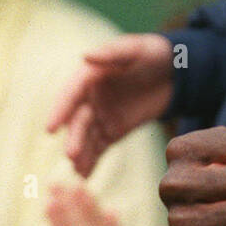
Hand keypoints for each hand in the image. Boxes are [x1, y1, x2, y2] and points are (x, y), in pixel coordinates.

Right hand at [47, 33, 174, 176]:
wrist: (174, 71)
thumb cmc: (152, 53)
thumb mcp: (135, 49)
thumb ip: (112, 53)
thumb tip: (85, 56)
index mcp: (89, 76)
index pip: (70, 94)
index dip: (59, 110)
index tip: (50, 129)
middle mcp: (89, 98)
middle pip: (78, 120)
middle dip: (74, 138)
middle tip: (71, 155)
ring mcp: (100, 116)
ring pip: (86, 138)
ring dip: (81, 154)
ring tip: (78, 170)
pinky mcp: (113, 131)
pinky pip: (100, 148)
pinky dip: (93, 161)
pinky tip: (85, 176)